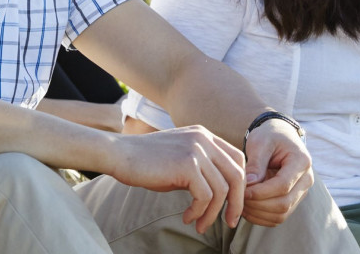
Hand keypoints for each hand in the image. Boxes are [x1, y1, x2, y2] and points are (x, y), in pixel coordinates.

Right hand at [108, 125, 246, 231]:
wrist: (119, 155)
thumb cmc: (147, 163)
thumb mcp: (180, 160)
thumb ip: (202, 169)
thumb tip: (223, 194)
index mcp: (204, 135)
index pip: (238, 159)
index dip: (240, 185)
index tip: (232, 206)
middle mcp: (204, 138)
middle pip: (237, 174)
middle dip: (236, 202)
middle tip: (229, 222)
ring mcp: (196, 149)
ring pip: (222, 189)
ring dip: (213, 214)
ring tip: (200, 225)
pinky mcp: (187, 164)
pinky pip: (205, 196)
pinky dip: (198, 212)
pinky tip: (187, 218)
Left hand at [241, 119, 313, 226]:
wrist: (279, 135)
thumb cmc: (269, 135)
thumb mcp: (261, 142)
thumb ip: (256, 163)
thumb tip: (249, 186)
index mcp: (301, 161)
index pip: (283, 185)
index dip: (261, 192)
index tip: (242, 190)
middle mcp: (306, 180)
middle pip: (283, 204)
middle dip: (258, 204)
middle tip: (238, 198)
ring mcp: (300, 192)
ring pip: (281, 214)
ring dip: (258, 213)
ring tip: (240, 203)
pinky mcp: (292, 200)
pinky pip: (277, 217)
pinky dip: (260, 217)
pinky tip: (246, 208)